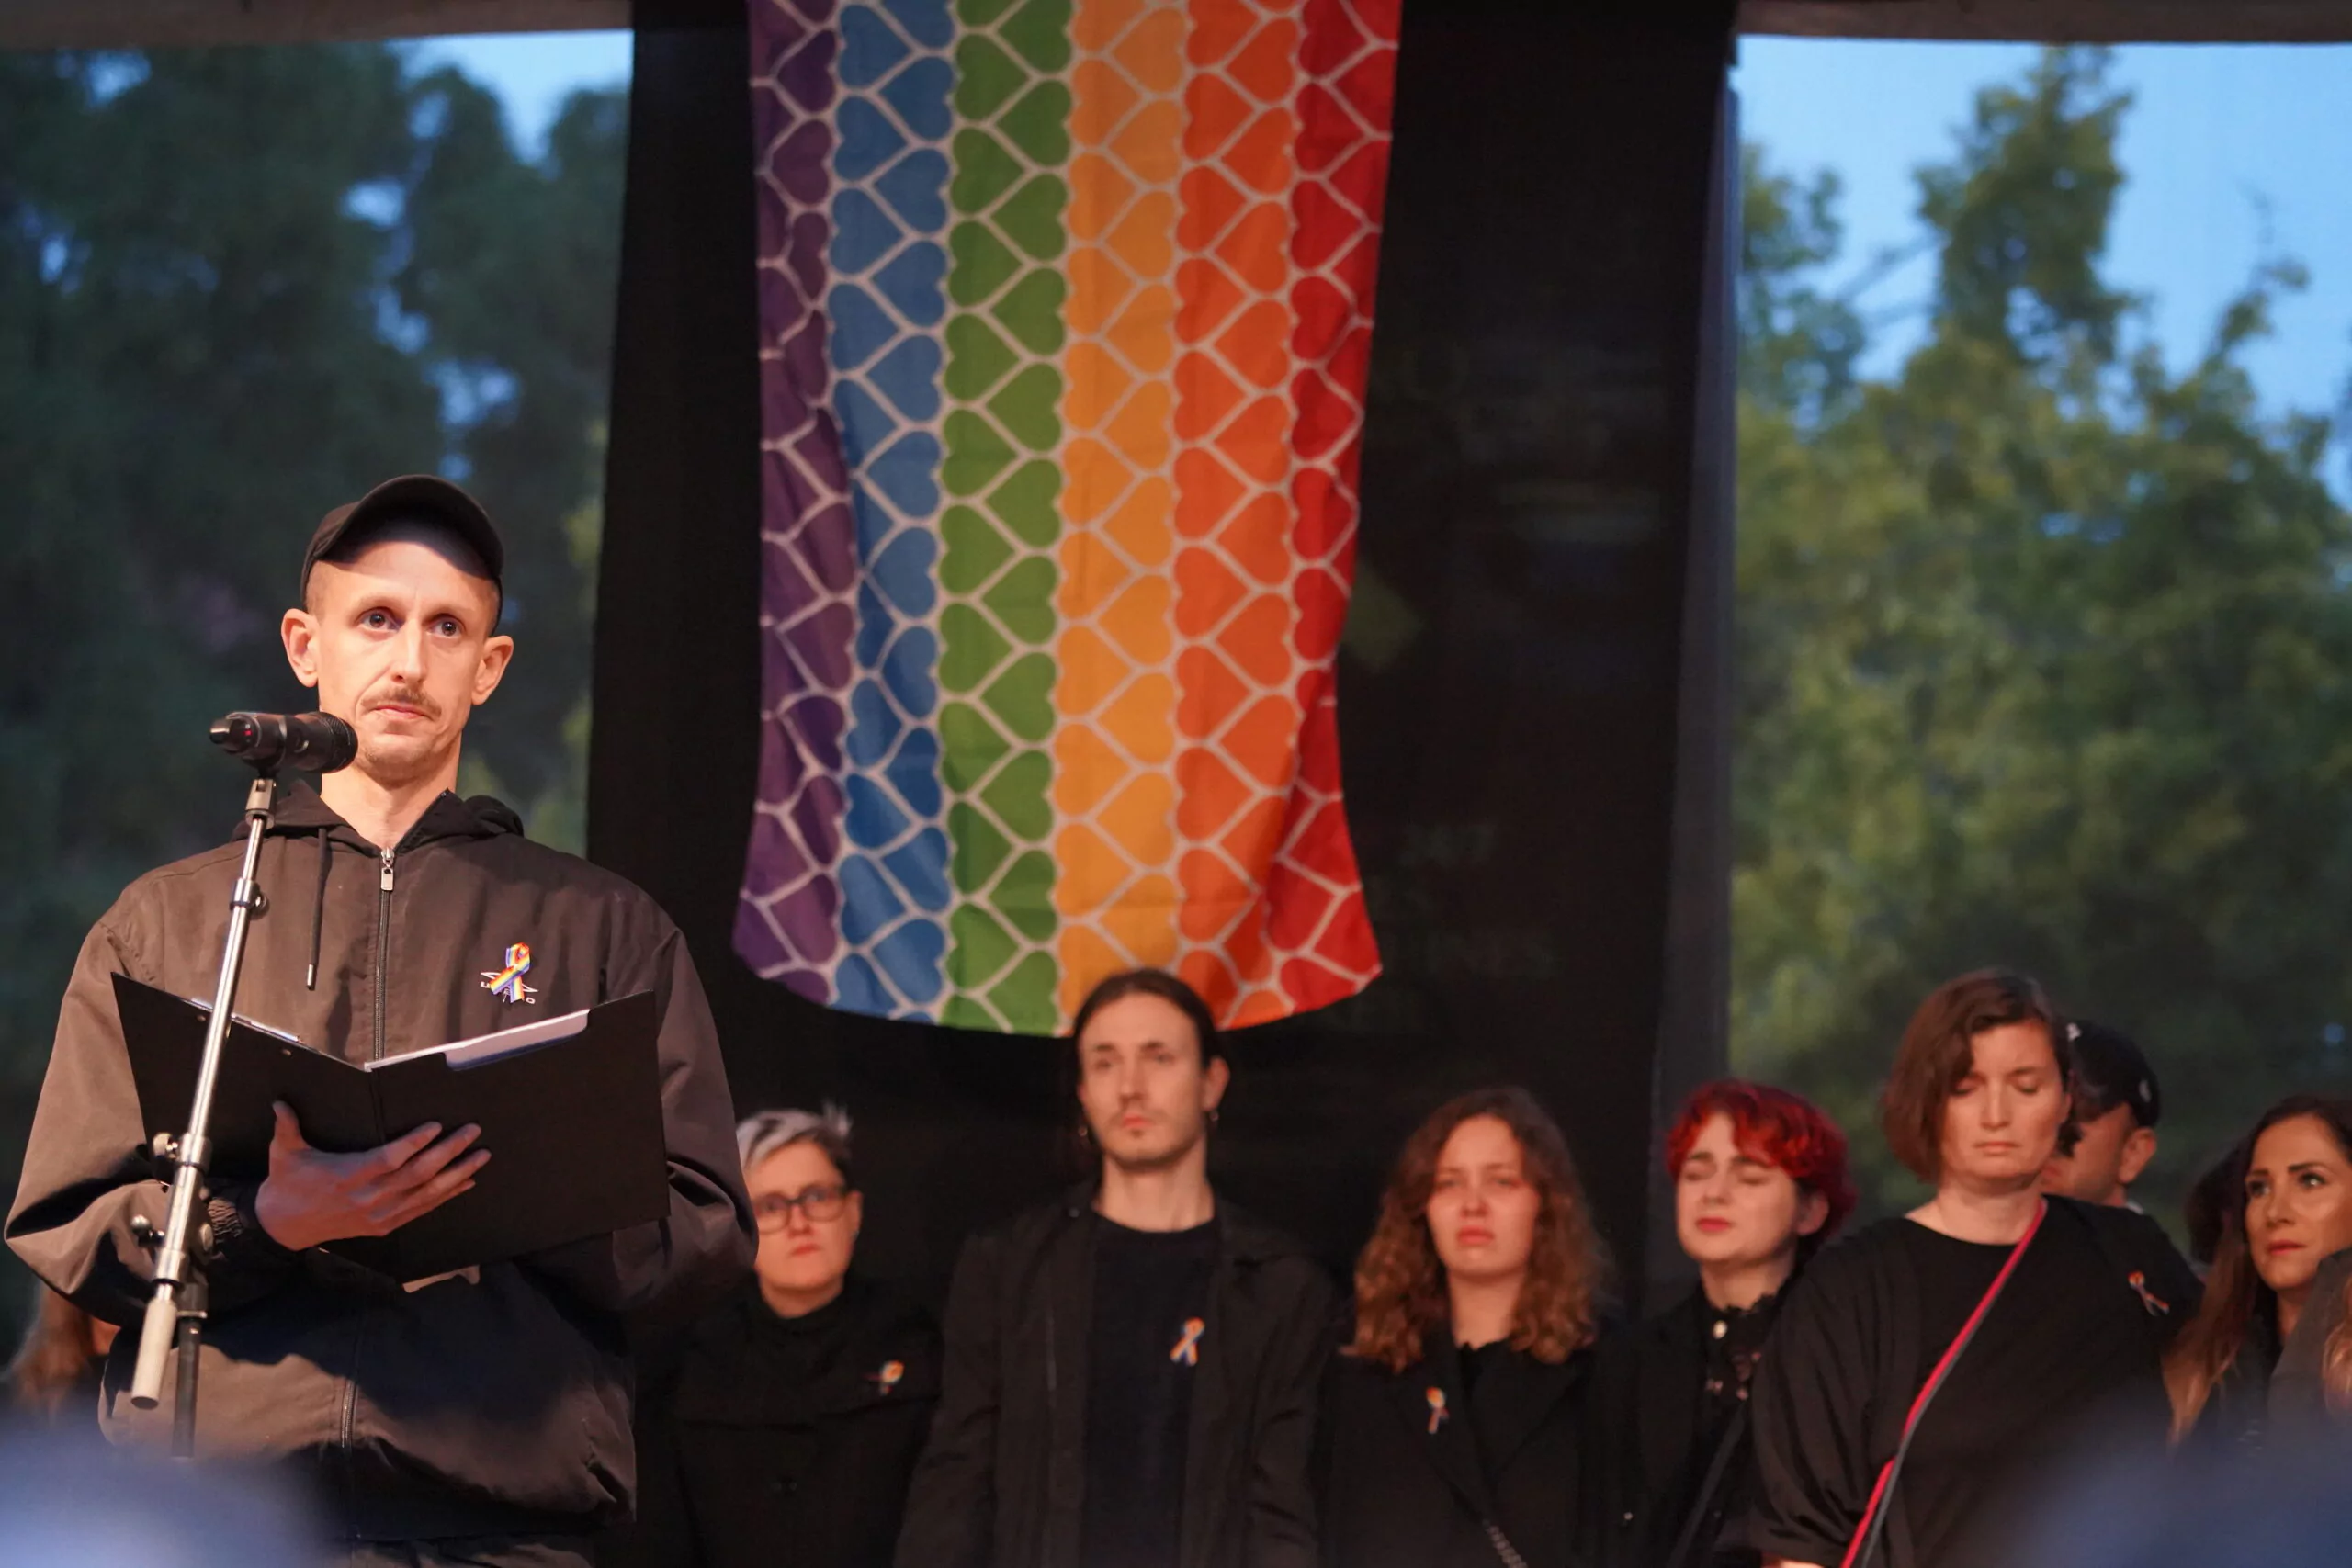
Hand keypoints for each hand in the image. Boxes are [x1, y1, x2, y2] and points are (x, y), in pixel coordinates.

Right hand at [254, 1102, 488, 1251]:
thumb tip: (280, 1102)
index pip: (389, 1159)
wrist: (284, 1227)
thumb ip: (287, 1127)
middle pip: (417, 1174)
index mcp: (347, 1177)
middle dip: (449, 1152)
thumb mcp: (284, 1154)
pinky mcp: (384, 1227)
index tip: (435, 1126)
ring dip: (457, 1174)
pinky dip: (446, 1196)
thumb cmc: (287, 1184)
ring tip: (481, 1155)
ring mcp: (379, 1215)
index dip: (414, 1144)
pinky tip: (467, 1182)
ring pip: (427, 1194)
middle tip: (472, 1132)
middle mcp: (368, 1198)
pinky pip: (422, 1210)